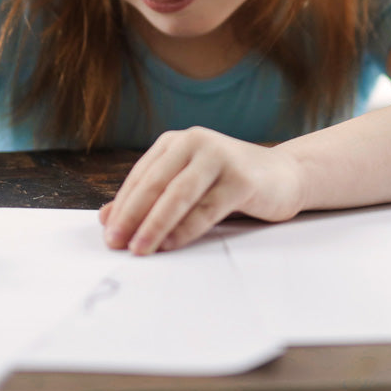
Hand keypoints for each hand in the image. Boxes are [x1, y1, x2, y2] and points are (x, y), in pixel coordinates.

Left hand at [99, 127, 302, 254]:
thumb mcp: (186, 184)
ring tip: (140, 248)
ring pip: (178, 195)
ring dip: (155, 225)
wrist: (284, 175)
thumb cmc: (228, 183)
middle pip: (156, 183)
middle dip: (132, 216)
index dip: (122, 205)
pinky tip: (171, 244)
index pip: (141, 176)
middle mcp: (196, 142)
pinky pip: (206, 208)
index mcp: (176, 142)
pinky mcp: (241, 179)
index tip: (108, 233)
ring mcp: (220, 157)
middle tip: (117, 243)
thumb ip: (150, 198)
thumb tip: (106, 219)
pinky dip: (185, 229)